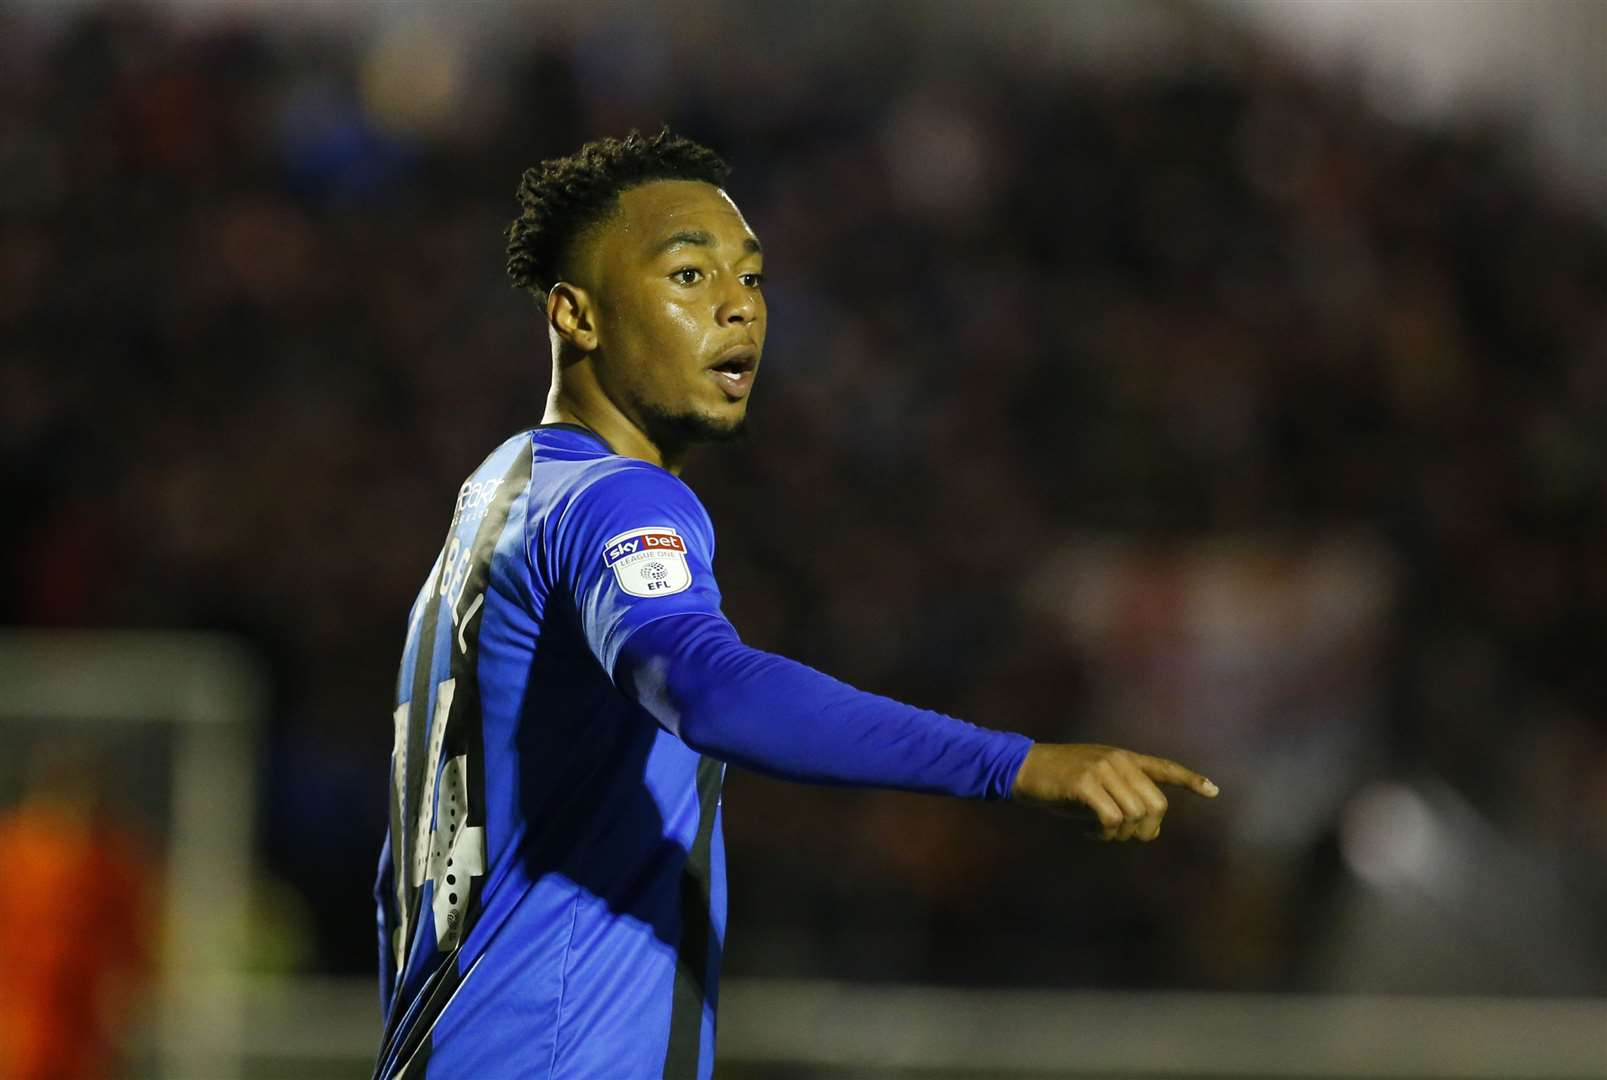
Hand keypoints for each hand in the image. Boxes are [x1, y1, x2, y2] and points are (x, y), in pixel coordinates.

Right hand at [1010, 743, 1217, 841]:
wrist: (1023, 768)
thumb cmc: (1059, 782)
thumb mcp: (1095, 783)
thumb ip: (1121, 796)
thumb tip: (1147, 827)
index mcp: (1123, 758)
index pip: (1164, 768)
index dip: (1190, 780)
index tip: (1213, 791)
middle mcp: (1118, 761)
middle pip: (1156, 805)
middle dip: (1145, 830)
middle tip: (1123, 836)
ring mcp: (1102, 770)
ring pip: (1135, 816)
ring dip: (1121, 835)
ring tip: (1101, 833)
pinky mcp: (1085, 784)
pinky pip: (1112, 819)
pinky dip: (1105, 834)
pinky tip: (1090, 832)